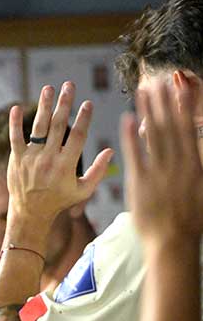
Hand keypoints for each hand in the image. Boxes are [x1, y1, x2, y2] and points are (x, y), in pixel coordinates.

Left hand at [6, 82, 113, 250]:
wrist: (30, 213)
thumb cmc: (59, 201)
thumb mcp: (83, 190)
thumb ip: (98, 171)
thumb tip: (111, 150)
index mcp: (66, 165)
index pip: (78, 136)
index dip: (83, 118)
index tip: (88, 103)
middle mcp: (48, 159)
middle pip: (58, 125)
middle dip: (65, 103)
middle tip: (69, 85)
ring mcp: (31, 158)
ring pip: (38, 127)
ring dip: (44, 106)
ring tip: (49, 88)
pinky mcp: (16, 159)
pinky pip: (15, 138)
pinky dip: (15, 123)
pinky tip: (16, 107)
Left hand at [124, 78, 202, 241]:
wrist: (172, 242)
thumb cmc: (189, 218)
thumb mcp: (201, 186)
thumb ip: (198, 162)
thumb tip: (197, 143)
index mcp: (194, 163)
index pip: (188, 127)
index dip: (184, 104)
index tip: (180, 85)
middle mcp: (178, 164)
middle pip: (171, 125)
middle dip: (165, 100)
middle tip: (158, 78)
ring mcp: (158, 173)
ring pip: (153, 135)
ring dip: (148, 111)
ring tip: (143, 91)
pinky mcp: (140, 183)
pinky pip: (135, 155)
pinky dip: (131, 136)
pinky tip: (125, 118)